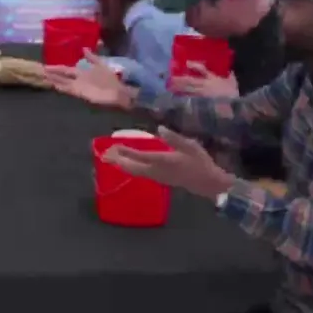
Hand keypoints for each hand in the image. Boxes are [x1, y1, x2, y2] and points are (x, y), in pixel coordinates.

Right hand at [42, 50, 129, 107]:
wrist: (117, 93)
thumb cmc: (110, 80)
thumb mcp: (101, 65)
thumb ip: (92, 58)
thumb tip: (83, 48)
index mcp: (82, 72)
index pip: (66, 69)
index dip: (56, 68)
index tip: (46, 66)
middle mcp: (77, 79)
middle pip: (62, 76)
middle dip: (52, 74)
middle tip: (39, 71)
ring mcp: (78, 86)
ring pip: (63, 82)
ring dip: (53, 80)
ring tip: (43, 78)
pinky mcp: (80, 93)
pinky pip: (69, 89)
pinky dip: (61, 87)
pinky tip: (54, 85)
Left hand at [101, 126, 234, 198]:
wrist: (207, 183)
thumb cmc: (200, 162)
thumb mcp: (191, 146)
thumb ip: (174, 138)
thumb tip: (159, 129)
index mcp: (163, 160)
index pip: (140, 155)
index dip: (126, 151)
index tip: (114, 146)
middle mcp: (156, 170)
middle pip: (132, 167)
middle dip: (118, 160)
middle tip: (105, 154)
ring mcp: (157, 177)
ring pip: (135, 172)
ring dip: (122, 165)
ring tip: (111, 158)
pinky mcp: (159, 180)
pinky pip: (140, 174)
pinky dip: (130, 168)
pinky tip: (126, 164)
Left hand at [169, 64, 238, 97]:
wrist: (234, 107)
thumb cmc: (234, 93)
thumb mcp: (233, 81)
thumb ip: (229, 74)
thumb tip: (229, 69)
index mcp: (213, 78)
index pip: (202, 70)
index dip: (194, 66)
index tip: (187, 63)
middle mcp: (205, 85)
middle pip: (190, 80)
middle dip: (180, 79)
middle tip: (171, 77)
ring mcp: (202, 94)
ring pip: (188, 89)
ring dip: (179, 87)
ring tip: (170, 85)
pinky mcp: (201, 102)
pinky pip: (190, 98)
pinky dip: (183, 96)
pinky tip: (177, 96)